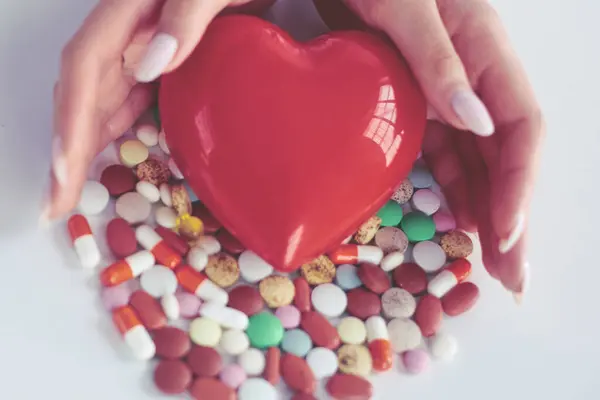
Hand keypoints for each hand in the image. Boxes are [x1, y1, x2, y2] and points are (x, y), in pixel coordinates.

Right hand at [46, 0, 256, 221]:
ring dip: (88, 145)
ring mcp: (143, 43)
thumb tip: (151, 63)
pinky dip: (121, 129)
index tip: (65, 169)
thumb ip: (186, 12)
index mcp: (131, 8)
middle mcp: (128, 29)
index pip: (86, 65)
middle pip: (86, 90)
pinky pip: (132, 96)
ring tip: (72, 191)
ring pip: (104, 98)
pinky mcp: (161, 54)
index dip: (72, 118)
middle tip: (57, 202)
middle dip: (69, 147)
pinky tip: (118, 156)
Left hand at [345, 0, 543, 296]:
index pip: (521, 128)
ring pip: (477, 161)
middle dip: (511, 218)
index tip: (505, 235)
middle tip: (511, 276)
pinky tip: (454, 218)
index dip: (519, 185)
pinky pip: (444, 152)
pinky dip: (452, 188)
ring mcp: (446, 92)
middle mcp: (474, 78)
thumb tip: (479, 123)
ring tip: (486, 262)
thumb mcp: (405, 5)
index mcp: (485, 51)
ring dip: (484, 212)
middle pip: (505, 156)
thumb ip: (440, 59)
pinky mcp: (417, 101)